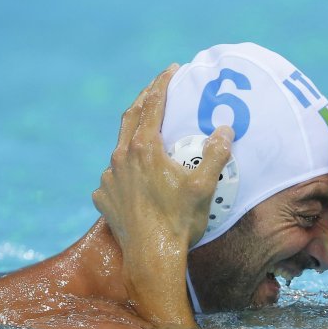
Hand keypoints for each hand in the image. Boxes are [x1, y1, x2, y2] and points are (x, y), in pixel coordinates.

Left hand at [92, 64, 234, 252]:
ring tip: (148, 141)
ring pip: (119, 148)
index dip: (163, 84)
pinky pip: (113, 177)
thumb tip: (224, 130)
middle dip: (145, 100)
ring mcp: (109, 178)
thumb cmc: (180, 221)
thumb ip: (215, 154)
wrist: (152, 257)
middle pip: (131, 117)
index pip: (153, 105)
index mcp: (144, 148)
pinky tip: (135, 181)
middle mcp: (121, 158)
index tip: (172, 71)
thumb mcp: (204, 186)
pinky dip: (124, 172)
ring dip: (133, 139)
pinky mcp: (103, 198)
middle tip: (157, 91)